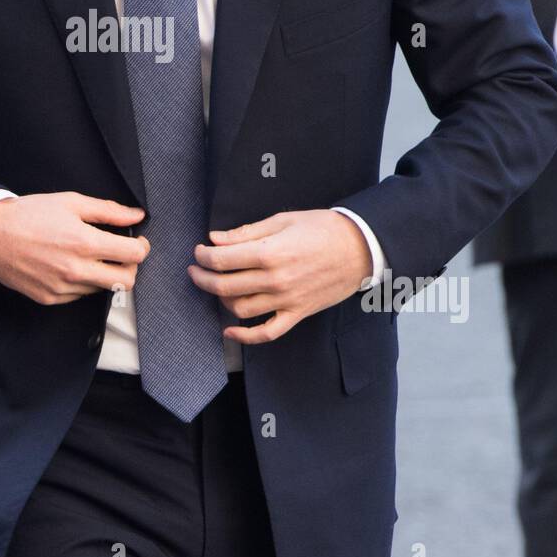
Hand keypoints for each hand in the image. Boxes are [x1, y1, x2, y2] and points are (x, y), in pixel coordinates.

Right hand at [0, 191, 149, 304]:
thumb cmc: (29, 215)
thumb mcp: (71, 202)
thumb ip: (109, 210)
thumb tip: (137, 215)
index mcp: (84, 243)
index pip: (133, 256)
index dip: (141, 247)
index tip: (137, 241)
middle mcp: (76, 270)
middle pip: (125, 282)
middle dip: (130, 267)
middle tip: (122, 253)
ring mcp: (63, 288)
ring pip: (102, 288)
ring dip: (104, 274)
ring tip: (89, 256)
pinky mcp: (51, 298)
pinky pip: (80, 295)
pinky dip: (83, 282)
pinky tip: (70, 265)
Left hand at [188, 209, 372, 344]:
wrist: (360, 247)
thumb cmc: (322, 228)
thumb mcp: (282, 220)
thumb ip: (246, 232)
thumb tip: (215, 239)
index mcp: (269, 252)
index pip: (221, 260)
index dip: (203, 256)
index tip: (199, 252)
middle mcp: (275, 279)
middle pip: (224, 286)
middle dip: (202, 278)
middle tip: (196, 270)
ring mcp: (286, 300)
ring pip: (240, 309)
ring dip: (220, 300)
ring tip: (215, 288)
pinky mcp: (297, 313)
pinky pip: (267, 332)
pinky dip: (245, 336)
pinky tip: (230, 331)